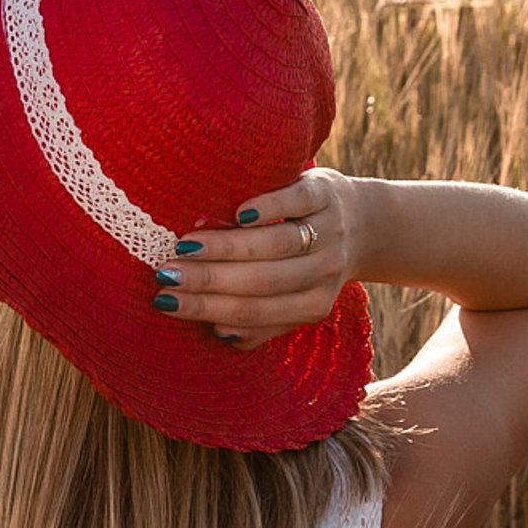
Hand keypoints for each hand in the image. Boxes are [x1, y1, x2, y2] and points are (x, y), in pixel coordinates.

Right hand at [152, 169, 369, 349]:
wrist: (363, 223)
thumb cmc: (307, 264)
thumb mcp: (294, 298)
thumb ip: (260, 322)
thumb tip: (219, 333)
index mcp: (312, 305)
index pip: (253, 312)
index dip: (207, 308)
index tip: (165, 301)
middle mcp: (323, 272)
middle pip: (261, 280)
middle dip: (207, 280)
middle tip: (164, 274)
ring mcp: (327, 232)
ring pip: (275, 244)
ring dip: (227, 247)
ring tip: (186, 246)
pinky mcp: (325, 194)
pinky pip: (297, 202)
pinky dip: (269, 208)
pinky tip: (238, 212)